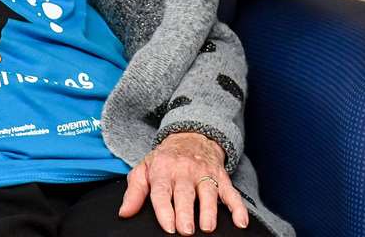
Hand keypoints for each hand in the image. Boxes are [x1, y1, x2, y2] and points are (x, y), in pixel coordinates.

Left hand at [120, 132, 249, 233]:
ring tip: (208, 228)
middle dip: (186, 213)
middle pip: (185, 194)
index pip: (162, 191)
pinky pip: (231, 193)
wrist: (191, 136)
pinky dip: (238, 207)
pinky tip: (240, 221)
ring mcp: (205, 174)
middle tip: (186, 231)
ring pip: (208, 192)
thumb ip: (134, 192)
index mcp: (163, 171)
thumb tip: (124, 213)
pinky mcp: (221, 177)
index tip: (167, 227)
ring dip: (209, 210)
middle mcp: (184, 171)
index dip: (164, 209)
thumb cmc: (165, 160)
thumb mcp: (145, 169)